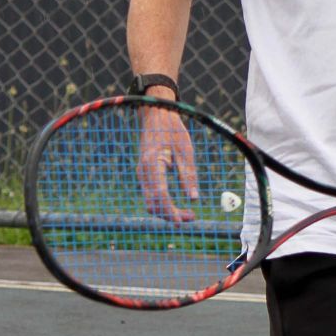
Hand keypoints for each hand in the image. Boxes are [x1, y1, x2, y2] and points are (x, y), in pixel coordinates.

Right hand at [136, 106, 198, 222]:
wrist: (156, 115)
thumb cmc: (172, 130)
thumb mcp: (185, 150)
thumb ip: (188, 174)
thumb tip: (193, 199)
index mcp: (152, 163)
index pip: (160, 194)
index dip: (171, 210)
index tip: (184, 220)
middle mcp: (143, 171)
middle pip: (153, 204)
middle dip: (170, 215)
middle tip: (192, 217)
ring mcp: (141, 174)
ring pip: (150, 203)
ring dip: (167, 212)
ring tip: (188, 214)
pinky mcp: (144, 175)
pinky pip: (151, 196)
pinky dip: (163, 204)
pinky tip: (177, 205)